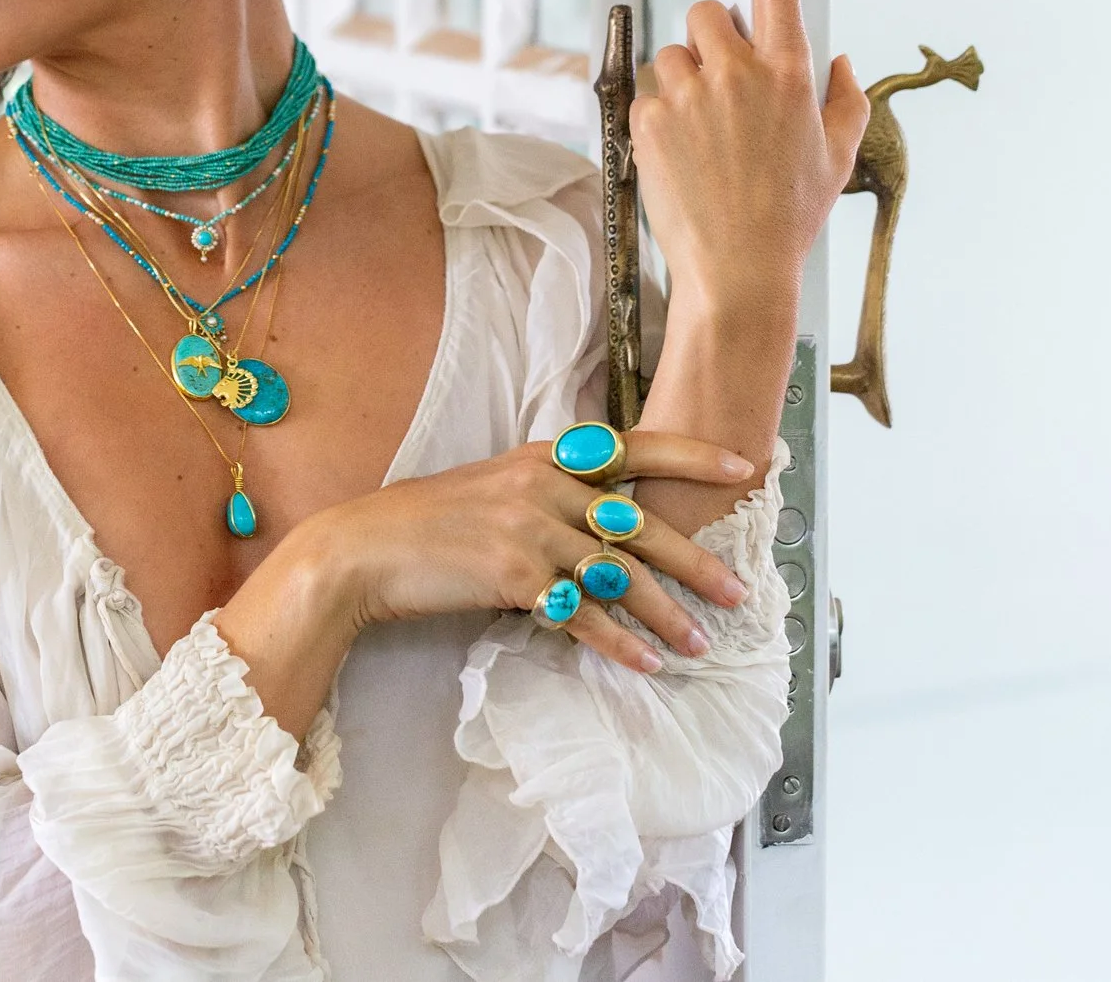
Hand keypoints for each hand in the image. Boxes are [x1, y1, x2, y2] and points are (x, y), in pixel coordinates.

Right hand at [292, 431, 757, 672]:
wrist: (367, 549)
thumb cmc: (429, 524)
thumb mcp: (495, 488)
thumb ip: (550, 496)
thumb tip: (605, 522)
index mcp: (545, 457)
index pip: (634, 447)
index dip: (692, 455)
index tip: (743, 467)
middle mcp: (544, 485)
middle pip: (640, 523)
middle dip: (696, 561)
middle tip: (737, 591)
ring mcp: (530, 528)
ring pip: (619, 575)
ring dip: (666, 614)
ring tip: (700, 643)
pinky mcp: (514, 574)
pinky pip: (582, 613)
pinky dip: (619, 643)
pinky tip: (646, 663)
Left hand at [632, 0, 868, 321]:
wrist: (739, 271)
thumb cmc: (792, 216)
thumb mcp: (836, 157)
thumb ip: (845, 99)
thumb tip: (841, 59)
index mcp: (792, 70)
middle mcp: (741, 71)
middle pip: (706, 15)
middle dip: (712, 44)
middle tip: (724, 97)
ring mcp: (691, 94)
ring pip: (673, 57)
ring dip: (683, 83)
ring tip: (704, 140)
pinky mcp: (650, 120)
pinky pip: (648, 96)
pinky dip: (660, 119)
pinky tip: (681, 160)